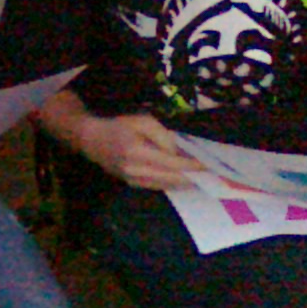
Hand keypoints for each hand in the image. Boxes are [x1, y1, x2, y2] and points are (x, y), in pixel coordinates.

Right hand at [74, 113, 202, 189]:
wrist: (92, 141)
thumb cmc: (118, 126)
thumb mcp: (142, 121)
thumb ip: (163, 135)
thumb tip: (178, 152)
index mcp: (138, 152)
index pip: (173, 163)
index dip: (192, 165)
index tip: (210, 165)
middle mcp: (137, 171)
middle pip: (173, 178)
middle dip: (194, 177)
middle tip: (213, 176)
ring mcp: (134, 180)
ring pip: (167, 185)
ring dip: (186, 183)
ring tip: (204, 179)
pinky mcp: (133, 185)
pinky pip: (159, 186)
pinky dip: (174, 183)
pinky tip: (186, 180)